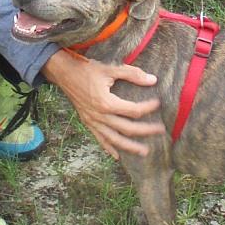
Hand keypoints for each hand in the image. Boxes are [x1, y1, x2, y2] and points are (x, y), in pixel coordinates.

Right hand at [43, 50, 165, 158]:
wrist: (64, 74)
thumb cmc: (87, 70)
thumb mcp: (110, 69)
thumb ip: (132, 74)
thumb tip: (153, 80)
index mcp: (106, 103)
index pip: (133, 110)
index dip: (148, 108)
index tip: (158, 103)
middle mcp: (100, 116)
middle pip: (127, 128)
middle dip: (145, 131)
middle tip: (160, 130)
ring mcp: (93, 122)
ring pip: (114, 139)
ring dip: (130, 146)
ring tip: (144, 152)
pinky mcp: (87, 123)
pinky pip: (100, 139)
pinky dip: (109, 148)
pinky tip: (117, 156)